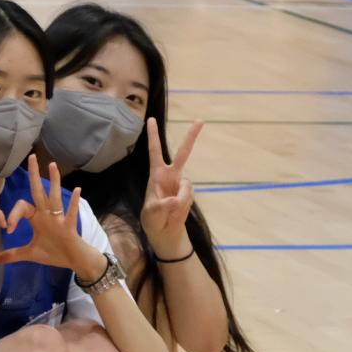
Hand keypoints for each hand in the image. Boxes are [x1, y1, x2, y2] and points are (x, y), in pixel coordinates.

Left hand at [0, 156, 98, 276]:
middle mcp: (47, 214)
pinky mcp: (69, 226)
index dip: (13, 215)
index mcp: (37, 219)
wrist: (74, 261)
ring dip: (53, 181)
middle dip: (34, 175)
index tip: (9, 230)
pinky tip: (77, 190)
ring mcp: (59, 219)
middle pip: (38, 191)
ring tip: (51, 165)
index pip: (22, 208)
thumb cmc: (54, 254)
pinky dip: (73, 203)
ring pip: (54, 197)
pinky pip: (70, 213)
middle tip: (31, 157)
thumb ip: (14, 254)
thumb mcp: (30, 254)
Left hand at [142, 117, 201, 253]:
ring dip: (179, 201)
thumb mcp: (152, 213)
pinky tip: (176, 213)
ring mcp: (182, 184)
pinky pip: (189, 198)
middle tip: (200, 120)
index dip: (153, 136)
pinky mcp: (190, 194)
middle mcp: (171, 175)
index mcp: (157, 174)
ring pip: (186, 187)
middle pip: (183, 153)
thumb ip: (163, 205)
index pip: (155, 151)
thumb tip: (176, 200)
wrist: (165, 232)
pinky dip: (182, 207)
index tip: (150, 119)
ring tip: (169, 213)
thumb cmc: (153, 219)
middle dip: (191, 136)